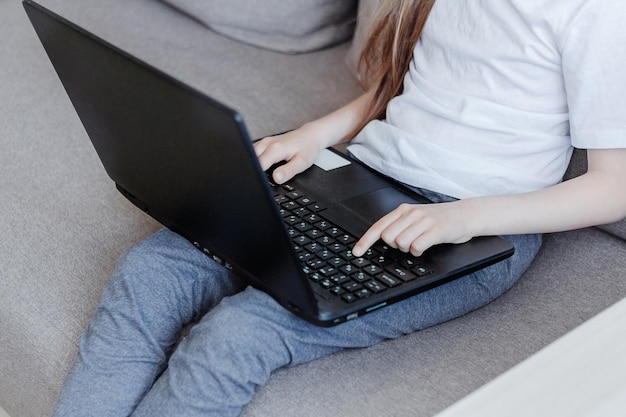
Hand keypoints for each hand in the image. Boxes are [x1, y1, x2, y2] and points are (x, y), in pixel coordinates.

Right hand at [254, 127, 322, 183]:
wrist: (310, 135)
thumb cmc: (307, 148)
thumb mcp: (302, 163)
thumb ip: (288, 171)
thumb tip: (276, 178)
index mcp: (275, 149)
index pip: (258, 166)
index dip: (257, 176)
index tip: (259, 184)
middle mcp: (267, 143)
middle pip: (251, 160)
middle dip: (253, 171)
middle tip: (259, 181)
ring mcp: (264, 142)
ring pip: (251, 156)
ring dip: (253, 165)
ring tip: (261, 174)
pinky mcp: (263, 143)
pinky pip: (253, 152)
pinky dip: (255, 160)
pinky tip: (262, 167)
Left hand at [352, 201, 474, 256]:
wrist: (466, 214)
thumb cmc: (439, 219)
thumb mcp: (416, 218)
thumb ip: (399, 225)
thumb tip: (382, 239)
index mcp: (403, 210)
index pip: (378, 226)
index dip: (365, 241)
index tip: (357, 253)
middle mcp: (411, 213)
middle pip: (388, 238)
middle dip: (395, 245)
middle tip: (409, 242)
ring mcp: (423, 221)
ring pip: (401, 243)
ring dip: (408, 249)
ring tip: (419, 243)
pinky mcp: (435, 230)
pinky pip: (416, 247)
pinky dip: (418, 251)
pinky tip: (425, 246)